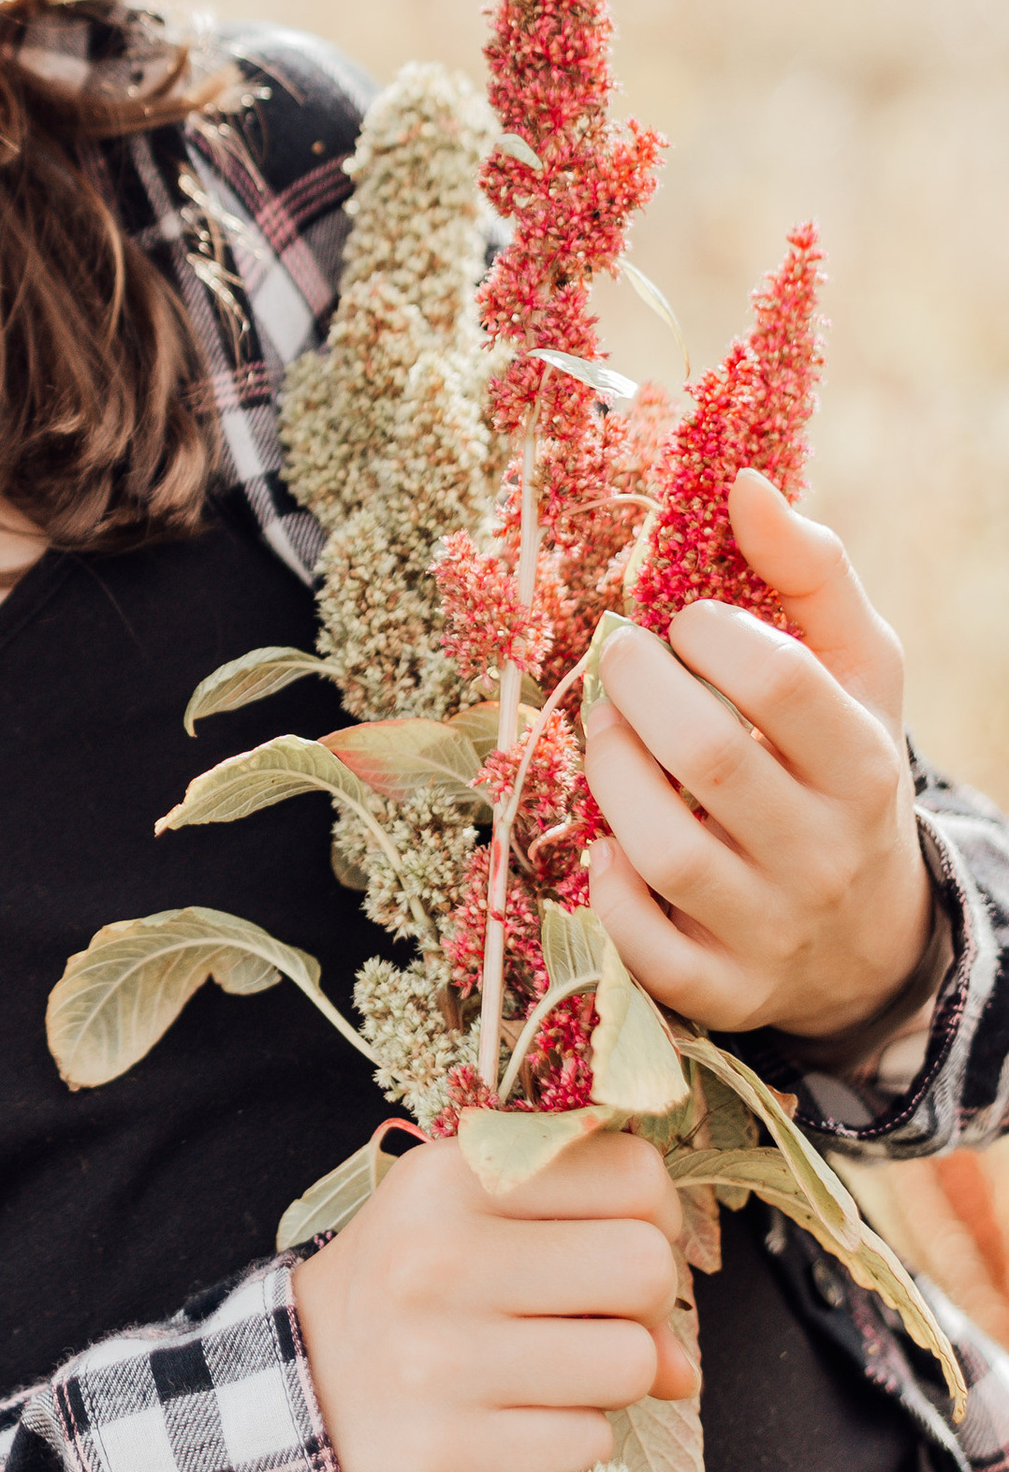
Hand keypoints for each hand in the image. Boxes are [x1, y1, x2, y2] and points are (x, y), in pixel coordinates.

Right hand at [290, 1128, 695, 1471]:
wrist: (302, 1399)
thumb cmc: (407, 1295)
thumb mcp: (464, 1221)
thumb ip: (581, 1240)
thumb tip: (684, 1357)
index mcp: (449, 1178)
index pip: (632, 1175)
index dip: (654, 1219)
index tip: (621, 1242)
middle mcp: (440, 1258)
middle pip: (644, 1267)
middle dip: (647, 1304)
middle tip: (598, 1316)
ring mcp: (443, 1360)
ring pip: (632, 1363)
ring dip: (612, 1378)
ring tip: (552, 1372)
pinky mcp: (454, 1453)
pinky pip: (591, 1440)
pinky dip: (572, 1437)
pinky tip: (518, 1421)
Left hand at [584, 472, 933, 1051]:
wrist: (869, 932)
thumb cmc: (840, 765)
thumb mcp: (857, 670)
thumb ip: (810, 572)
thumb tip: (742, 481)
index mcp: (865, 763)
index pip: (784, 685)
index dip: (713, 635)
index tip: (684, 618)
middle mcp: (825, 852)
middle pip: (709, 761)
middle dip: (639, 692)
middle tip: (618, 656)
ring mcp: (775, 929)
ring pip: (668, 853)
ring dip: (610, 775)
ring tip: (603, 730)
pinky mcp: (725, 991)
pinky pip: (650, 951)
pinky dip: (610, 891)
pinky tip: (606, 842)